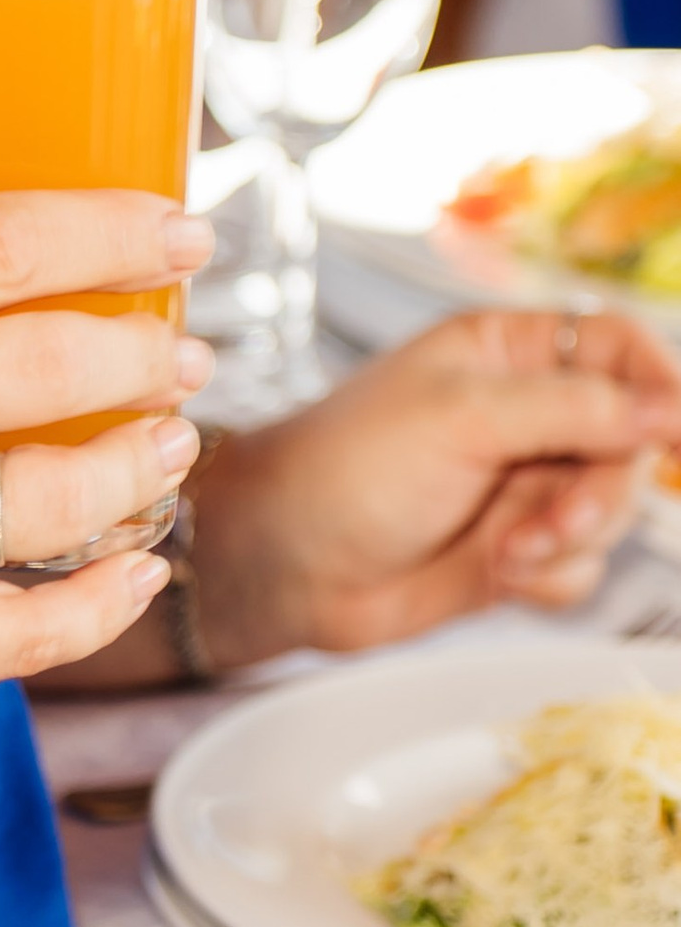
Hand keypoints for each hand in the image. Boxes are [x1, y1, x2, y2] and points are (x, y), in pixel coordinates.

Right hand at [0, 191, 212, 727]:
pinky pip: (21, 629)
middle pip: (49, 368)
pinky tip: (141, 567)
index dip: (111, 230)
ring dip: (141, 466)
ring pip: (59, 497)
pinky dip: (100, 603)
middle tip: (180, 346)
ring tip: (171, 440)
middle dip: (142, 350)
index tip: (179, 228)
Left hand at [190, 308, 680, 668]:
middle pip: (631, 441)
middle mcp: (526, 414)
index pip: (621, 349)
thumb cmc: (347, 467)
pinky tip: (497, 574)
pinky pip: (581, 567)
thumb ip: (574, 407)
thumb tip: (669, 408)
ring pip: (612, 512)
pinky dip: (550, 576)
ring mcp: (523, 486)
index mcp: (509, 352)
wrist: (285, 562)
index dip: (660, 386)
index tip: (671, 433)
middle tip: (556, 520)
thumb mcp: (464, 416)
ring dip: (571, 538)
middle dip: (604, 489)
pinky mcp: (517, 550)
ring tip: (507, 549)